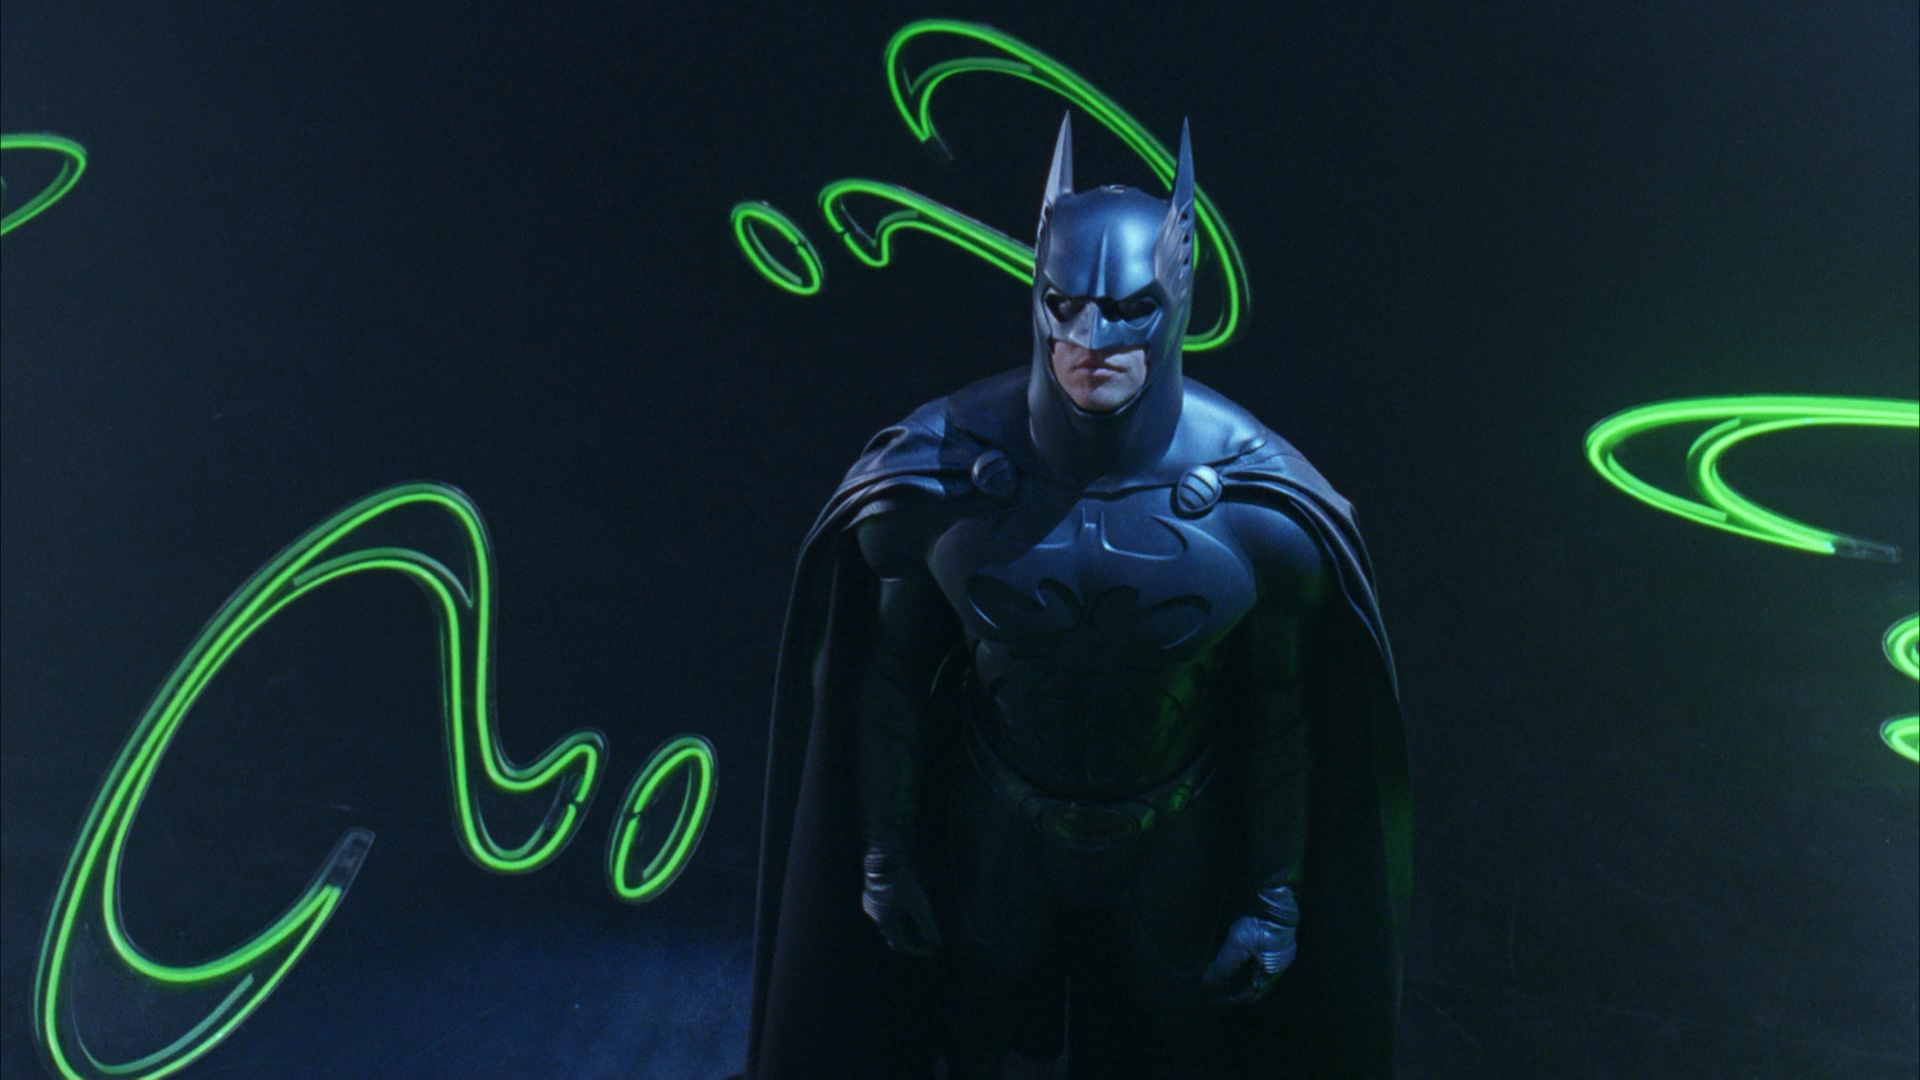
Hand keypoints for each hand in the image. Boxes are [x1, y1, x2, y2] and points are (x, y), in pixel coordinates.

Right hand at [860, 844, 942, 956]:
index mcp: (887, 923)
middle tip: (925, 938)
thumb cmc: (901, 882)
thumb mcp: (918, 904)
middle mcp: (876, 919)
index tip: (930, 948)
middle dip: (910, 940)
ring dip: (902, 929)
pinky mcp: (871, 896)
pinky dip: (895, 918)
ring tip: (916, 925)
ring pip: (888, 925)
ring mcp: (872, 907)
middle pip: (894, 937)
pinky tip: (903, 909)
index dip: (917, 950)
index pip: (901, 946)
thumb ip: (927, 925)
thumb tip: (936, 943)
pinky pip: (883, 914)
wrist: (882, 861)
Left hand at [1202, 882, 1297, 1004]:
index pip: (1250, 994)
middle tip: (1218, 986)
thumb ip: (1223, 968)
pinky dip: (1246, 963)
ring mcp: (1279, 953)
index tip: (1215, 998)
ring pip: (1257, 971)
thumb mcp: (1237, 948)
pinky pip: (1259, 959)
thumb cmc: (1258, 928)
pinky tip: (1236, 957)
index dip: (1231, 998)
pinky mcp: (1276, 940)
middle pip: (1254, 984)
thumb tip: (1207, 985)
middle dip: (1235, 987)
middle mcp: (1277, 967)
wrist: (1276, 901)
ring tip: (1224, 973)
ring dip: (1241, 974)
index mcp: (1270, 973)